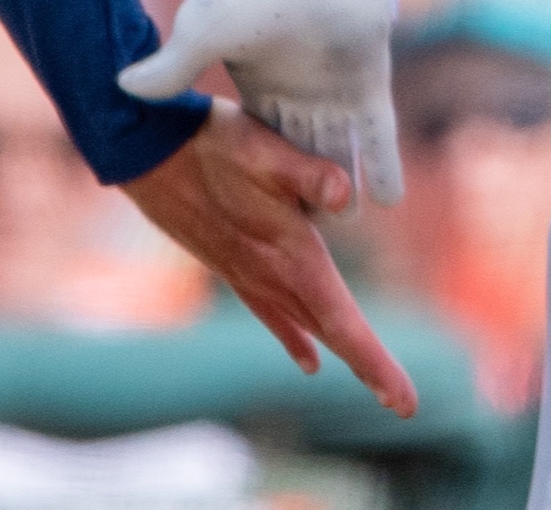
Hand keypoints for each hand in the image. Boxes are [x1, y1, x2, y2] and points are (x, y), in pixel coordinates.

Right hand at [121, 100, 418, 418]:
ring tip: (376, 385)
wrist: (146, 151)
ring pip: (306, 325)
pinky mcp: (232, 264)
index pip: (341, 323)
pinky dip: (295, 337)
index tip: (404, 402)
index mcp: (290, 255)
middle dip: (369, 367)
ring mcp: (249, 274)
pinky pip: (272, 314)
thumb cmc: (211, 146)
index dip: (375, 362)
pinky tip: (308, 359)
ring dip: (342, 352)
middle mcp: (271, 275)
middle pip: (331, 332)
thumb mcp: (264, 148)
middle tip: (404, 404)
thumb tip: (344, 195)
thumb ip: (308, 173)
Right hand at [122, 0, 402, 201]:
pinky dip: (383, 165)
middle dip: (302, 187)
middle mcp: (298, 89)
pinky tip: (389, 199)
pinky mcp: (368, 82)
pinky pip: (379, 134)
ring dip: (344, 186)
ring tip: (347, 222)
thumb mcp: (202, 33)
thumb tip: (122, 86)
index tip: (258, 208)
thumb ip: (172, 69)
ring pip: (340, 149)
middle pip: (301, 150)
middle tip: (303, 228)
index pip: (260, 138)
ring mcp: (335, 87)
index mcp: (259, 80)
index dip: (261, 173)